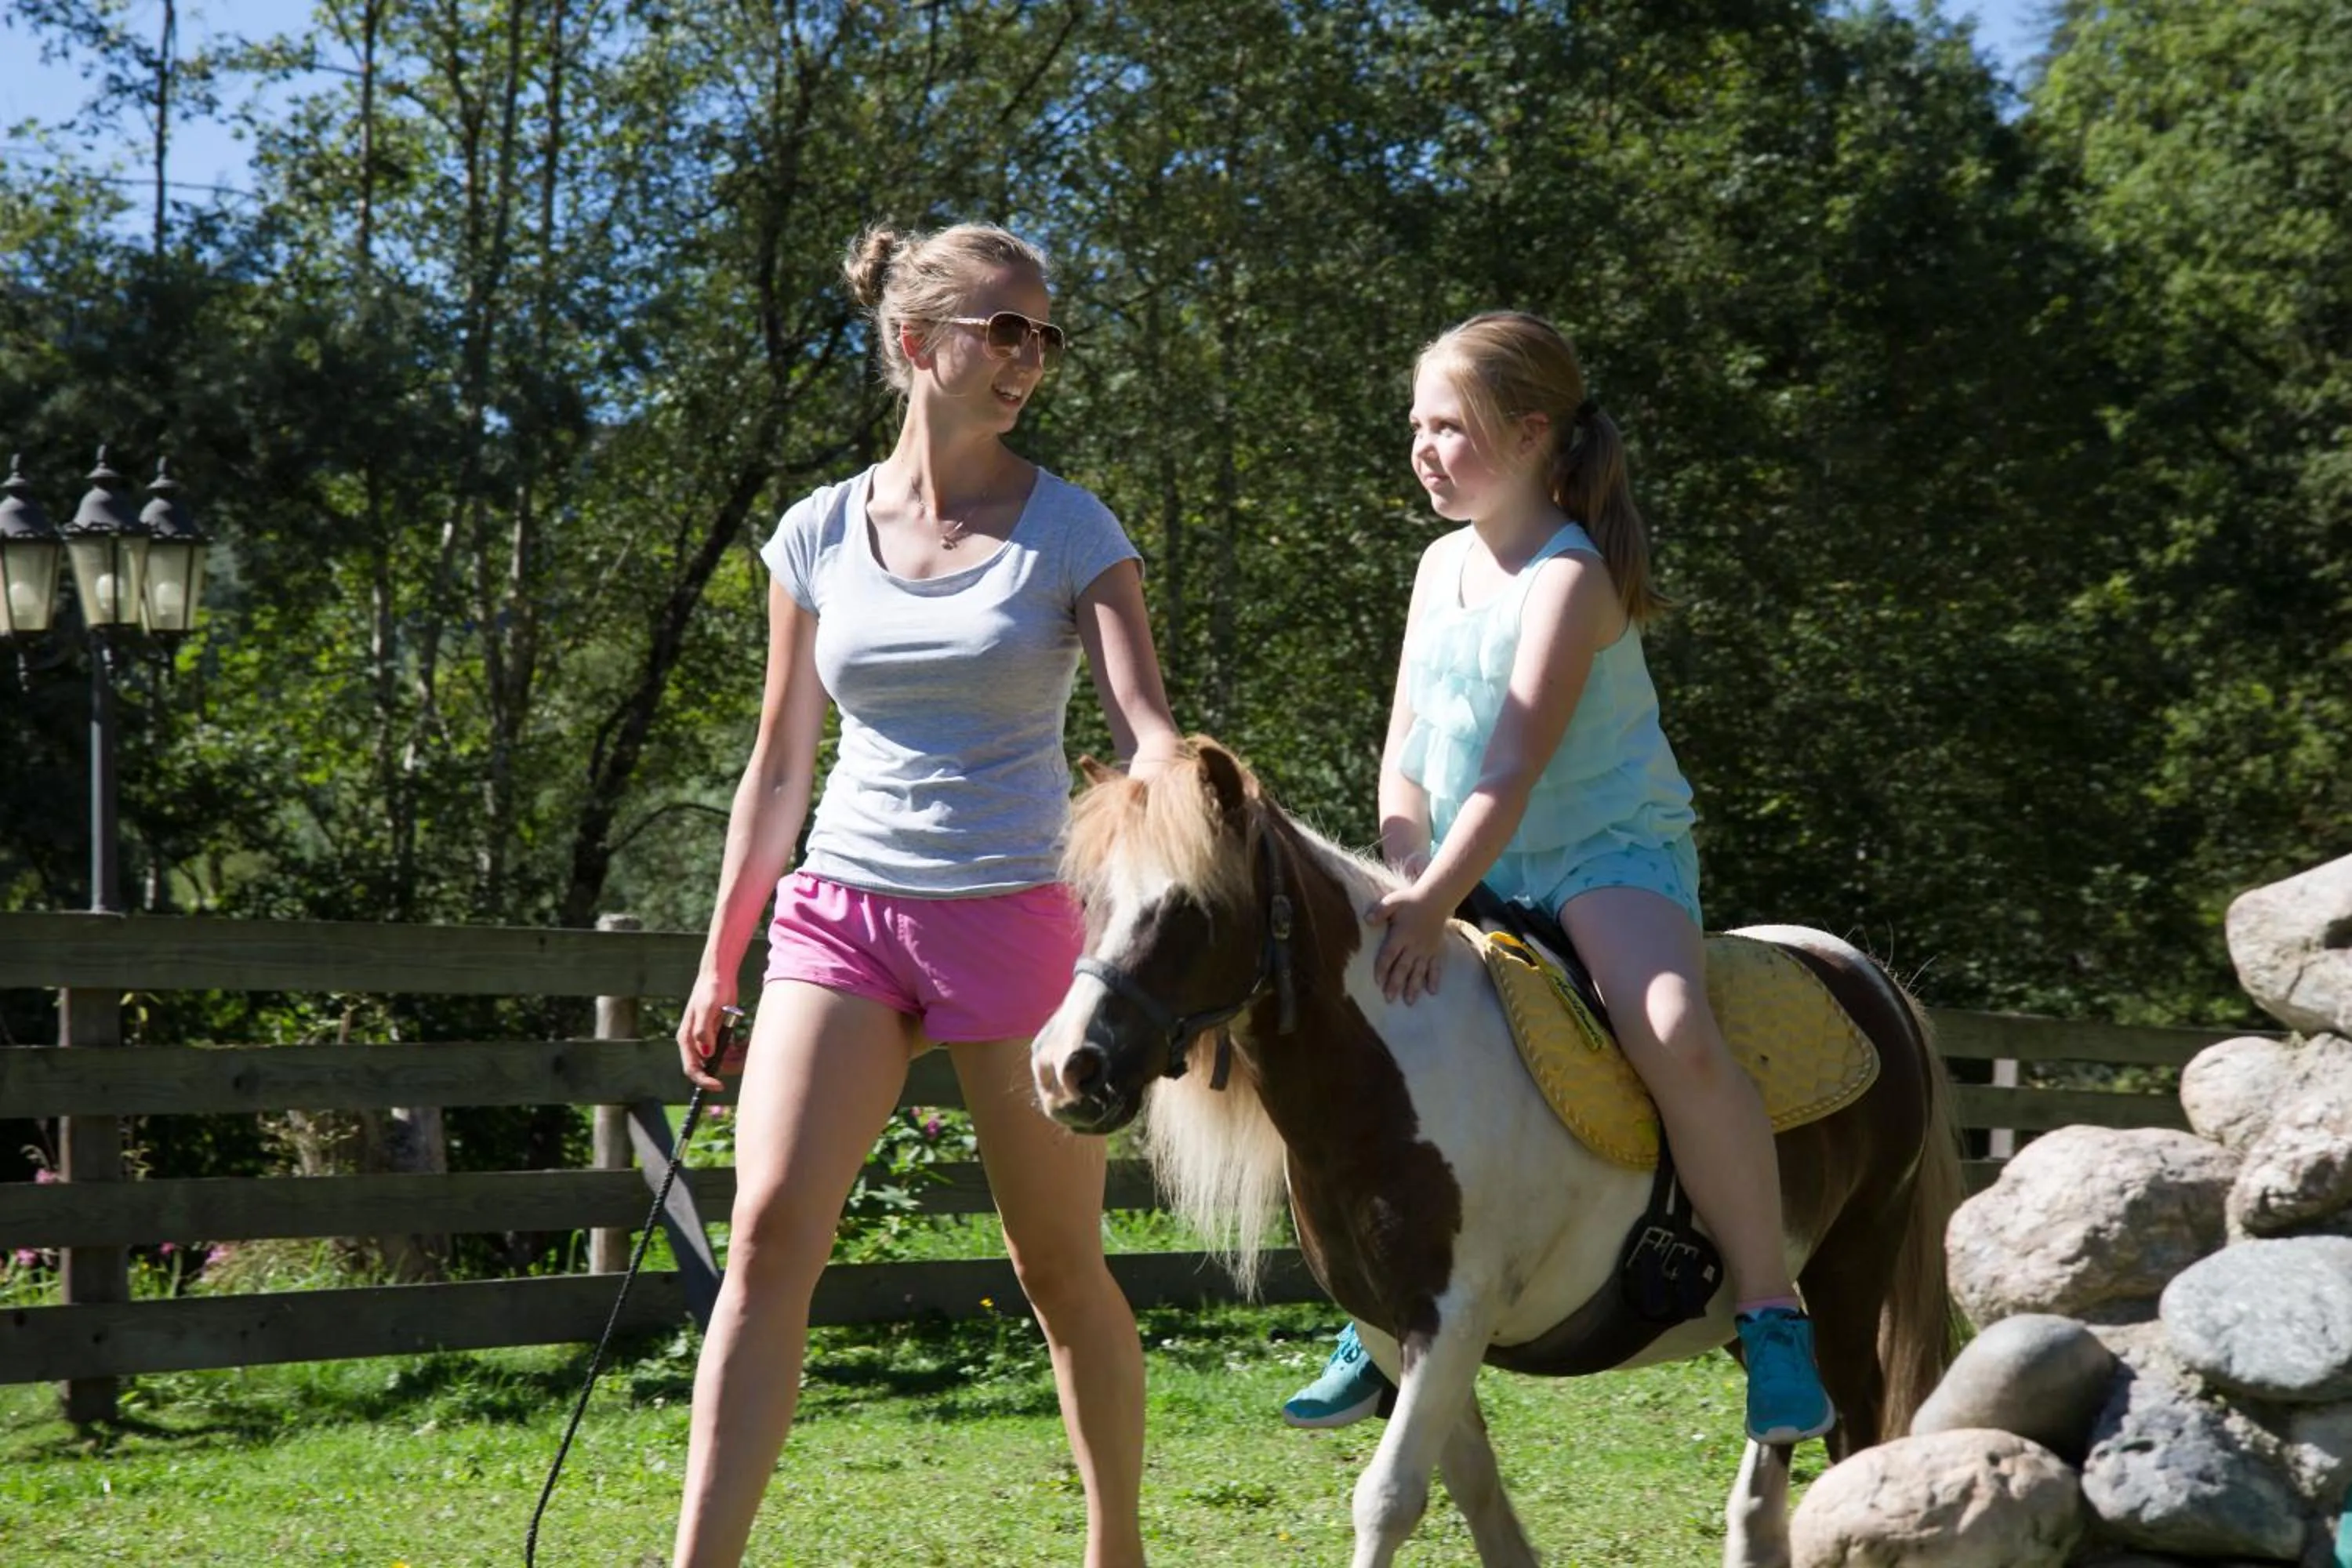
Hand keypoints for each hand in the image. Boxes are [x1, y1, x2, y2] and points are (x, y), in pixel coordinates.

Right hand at [676, 971, 740, 1091]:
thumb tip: (706, 1054)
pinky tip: (746, 1044)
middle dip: (725, 1069)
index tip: (719, 1085)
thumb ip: (704, 1030)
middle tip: (743, 1063)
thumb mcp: (707, 1008)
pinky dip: (737, 1051)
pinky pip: (728, 1050)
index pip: (692, 1068)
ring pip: (721, 1060)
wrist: (719, 975)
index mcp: (687, 1038)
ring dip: (734, 1060)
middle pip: (708, 1067)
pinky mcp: (718, 1034)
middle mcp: (695, 1041)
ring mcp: (707, 1039)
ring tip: (747, 1050)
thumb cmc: (711, 989)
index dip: (704, 1080)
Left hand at [1366, 882, 1450, 1004]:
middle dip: (1396, 984)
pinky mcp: (1436, 950)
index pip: (1389, 954)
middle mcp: (1414, 945)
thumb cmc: (1411, 900)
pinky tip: (1432, 992)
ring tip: (1409, 1002)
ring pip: (1419, 971)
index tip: (1378, 982)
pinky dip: (1434, 979)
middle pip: (1403, 967)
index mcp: (1401, 935)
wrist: (1436, 898)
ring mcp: (1426, 950)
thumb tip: (1366, 920)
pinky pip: (1436, 967)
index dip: (1382, 968)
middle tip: (1389, 999)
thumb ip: (1380, 911)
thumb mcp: (1392, 901)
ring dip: (1414, 987)